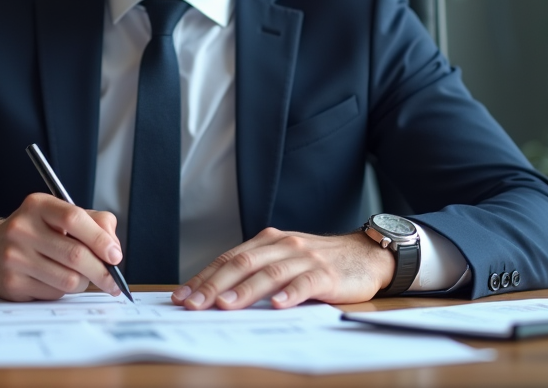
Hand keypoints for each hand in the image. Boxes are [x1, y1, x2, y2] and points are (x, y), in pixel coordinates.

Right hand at [0, 193, 122, 300]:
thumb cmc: (36, 232)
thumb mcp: (61, 216)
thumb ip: (94, 223)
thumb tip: (113, 249)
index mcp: (38, 206)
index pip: (74, 218)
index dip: (100, 239)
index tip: (115, 256)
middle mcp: (22, 228)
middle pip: (75, 254)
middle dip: (102, 271)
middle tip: (114, 281)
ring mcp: (14, 257)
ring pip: (68, 279)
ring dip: (84, 282)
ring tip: (81, 277)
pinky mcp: (12, 284)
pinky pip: (54, 294)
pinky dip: (64, 291)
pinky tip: (56, 281)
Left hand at [171, 227, 395, 309]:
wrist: (365, 255)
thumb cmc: (319, 263)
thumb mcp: (284, 261)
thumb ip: (256, 272)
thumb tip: (216, 295)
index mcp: (268, 242)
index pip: (229, 259)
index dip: (204, 277)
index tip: (181, 296)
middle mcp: (284, 245)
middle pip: (242, 264)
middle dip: (214, 285)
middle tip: (194, 305)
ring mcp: (306, 259)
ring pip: (269, 273)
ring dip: (245, 290)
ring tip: (225, 305)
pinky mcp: (327, 274)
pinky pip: (306, 283)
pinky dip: (290, 293)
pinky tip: (278, 304)